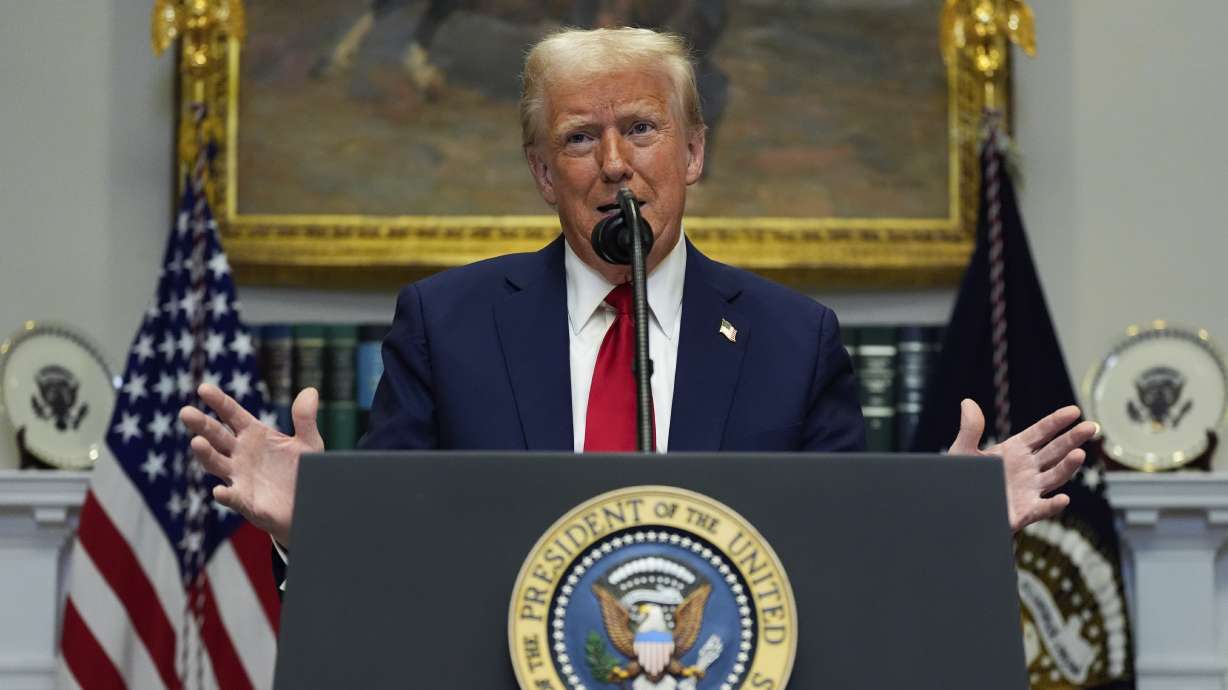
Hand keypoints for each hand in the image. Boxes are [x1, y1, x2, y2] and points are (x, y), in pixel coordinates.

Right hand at [179, 384, 323, 545]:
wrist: (308, 503)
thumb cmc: (303, 470)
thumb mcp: (308, 443)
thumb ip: (305, 419)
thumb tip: (310, 391)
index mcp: (253, 434)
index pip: (232, 414)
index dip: (218, 402)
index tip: (203, 388)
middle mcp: (240, 454)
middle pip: (216, 436)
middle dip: (201, 425)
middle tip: (186, 413)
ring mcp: (239, 477)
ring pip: (216, 464)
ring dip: (206, 455)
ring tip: (197, 443)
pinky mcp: (246, 501)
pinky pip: (233, 498)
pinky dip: (225, 495)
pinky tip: (219, 491)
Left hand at [948, 399, 1094, 531]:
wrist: (955, 507)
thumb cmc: (960, 477)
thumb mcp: (963, 452)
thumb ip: (970, 429)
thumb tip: (968, 402)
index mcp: (1015, 450)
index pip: (1041, 432)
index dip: (1057, 422)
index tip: (1074, 411)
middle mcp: (1027, 468)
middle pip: (1055, 451)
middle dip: (1073, 439)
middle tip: (1090, 427)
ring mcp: (1029, 490)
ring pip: (1055, 477)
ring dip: (1068, 467)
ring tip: (1079, 454)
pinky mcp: (1024, 511)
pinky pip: (1043, 509)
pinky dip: (1053, 505)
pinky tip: (1063, 499)